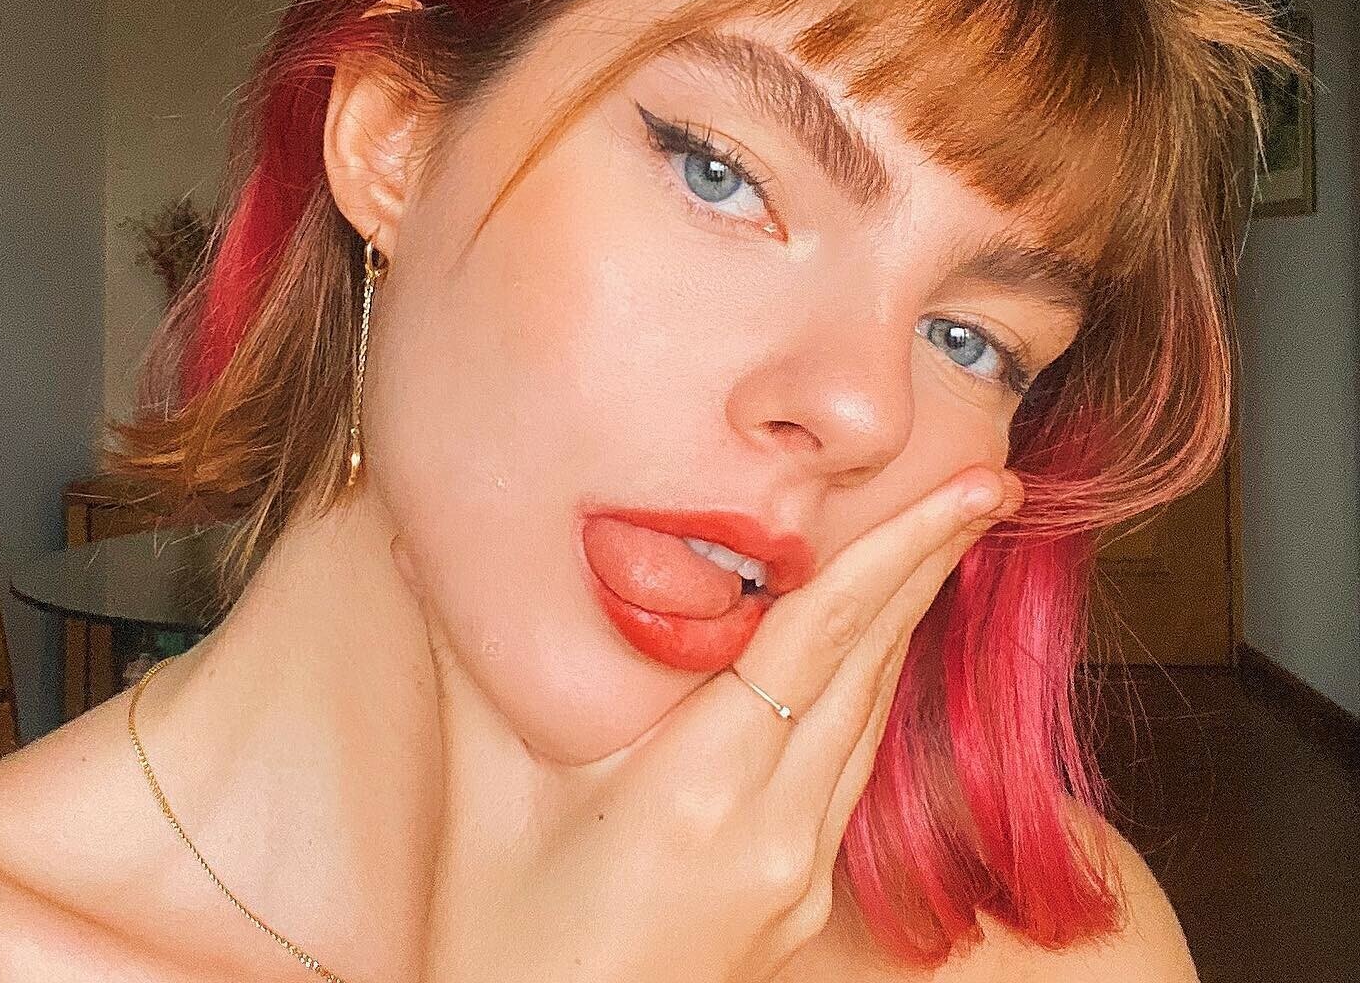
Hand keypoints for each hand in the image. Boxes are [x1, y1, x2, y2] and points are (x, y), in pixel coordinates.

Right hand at [421, 464, 1023, 982]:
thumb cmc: (502, 950)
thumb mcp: (484, 798)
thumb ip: (482, 667)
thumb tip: (438, 554)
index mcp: (698, 794)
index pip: (820, 640)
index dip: (895, 551)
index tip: (963, 489)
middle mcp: (775, 831)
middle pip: (871, 665)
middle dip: (929, 562)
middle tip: (982, 484)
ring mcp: (800, 871)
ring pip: (873, 715)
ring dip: (910, 618)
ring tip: (944, 538)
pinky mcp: (803, 894)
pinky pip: (854, 764)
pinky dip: (874, 684)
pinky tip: (876, 643)